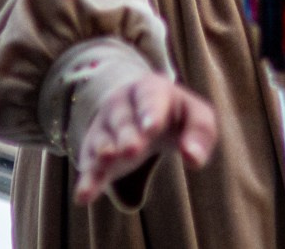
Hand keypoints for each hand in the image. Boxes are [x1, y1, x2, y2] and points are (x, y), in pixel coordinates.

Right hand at [72, 74, 217, 204]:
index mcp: (150, 89)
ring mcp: (104, 127)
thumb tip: (194, 158)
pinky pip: (89, 166)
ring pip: (102, 138)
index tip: (153, 128)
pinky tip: (84, 196)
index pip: (150, 98)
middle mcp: (121, 104)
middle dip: (127, 134)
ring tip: (106, 161)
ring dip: (104, 151)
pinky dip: (88, 181)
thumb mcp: (196, 116)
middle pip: (123, 119)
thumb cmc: (177, 115)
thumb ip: (200, 134)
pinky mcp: (93, 152)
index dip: (151, 112)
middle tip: (132, 150)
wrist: (141, 108)